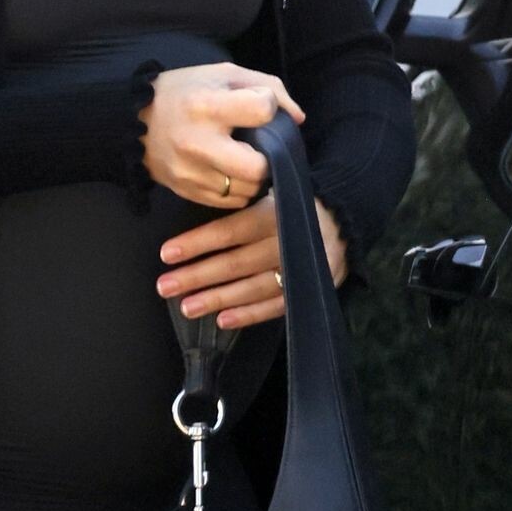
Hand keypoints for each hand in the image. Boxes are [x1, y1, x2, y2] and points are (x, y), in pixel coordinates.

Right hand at [138, 63, 305, 208]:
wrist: (130, 120)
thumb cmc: (184, 92)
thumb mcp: (222, 74)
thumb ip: (267, 87)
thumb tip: (296, 119)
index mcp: (206, 106)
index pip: (261, 111)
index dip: (267, 107)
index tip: (256, 106)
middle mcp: (197, 143)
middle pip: (257, 168)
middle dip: (266, 157)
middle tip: (258, 147)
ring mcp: (190, 173)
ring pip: (246, 189)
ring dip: (253, 175)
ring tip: (242, 157)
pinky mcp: (187, 192)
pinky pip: (231, 201)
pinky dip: (237, 188)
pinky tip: (228, 170)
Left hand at [155, 192, 349, 328]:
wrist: (345, 216)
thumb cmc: (293, 201)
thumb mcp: (272, 190)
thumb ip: (242, 203)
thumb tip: (198, 211)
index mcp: (278, 212)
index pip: (231, 230)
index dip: (198, 242)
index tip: (167, 253)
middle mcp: (291, 241)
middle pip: (238, 262)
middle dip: (198, 276)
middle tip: (165, 286)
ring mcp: (304, 269)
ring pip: (254, 287)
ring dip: (218, 299)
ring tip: (186, 307)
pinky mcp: (312, 289)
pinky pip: (277, 306)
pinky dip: (249, 315)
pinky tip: (222, 320)